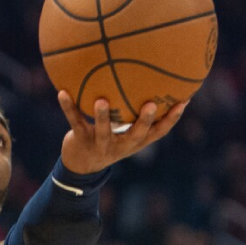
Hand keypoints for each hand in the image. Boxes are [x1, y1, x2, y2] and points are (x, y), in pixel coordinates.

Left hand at [57, 91, 187, 174]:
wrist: (81, 165)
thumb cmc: (108, 138)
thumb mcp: (124, 129)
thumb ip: (136, 112)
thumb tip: (151, 79)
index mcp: (134, 142)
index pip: (159, 132)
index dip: (172, 119)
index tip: (184, 101)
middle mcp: (121, 145)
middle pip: (136, 135)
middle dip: (145, 121)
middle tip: (151, 105)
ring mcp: (100, 144)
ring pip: (103, 131)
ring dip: (102, 116)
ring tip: (101, 100)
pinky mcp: (81, 140)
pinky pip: (75, 121)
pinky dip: (68, 107)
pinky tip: (62, 92)